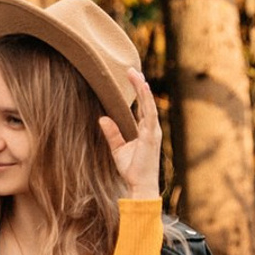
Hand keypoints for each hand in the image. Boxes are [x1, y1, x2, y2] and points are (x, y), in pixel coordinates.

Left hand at [100, 65, 162, 200]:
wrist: (140, 185)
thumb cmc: (132, 170)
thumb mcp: (118, 149)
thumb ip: (112, 133)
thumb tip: (102, 118)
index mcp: (145, 130)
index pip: (142, 106)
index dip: (138, 92)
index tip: (132, 77)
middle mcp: (151, 128)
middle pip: (146, 101)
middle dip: (140, 85)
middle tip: (131, 69)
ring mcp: (153, 131)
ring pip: (149, 104)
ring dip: (142, 88)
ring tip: (135, 74)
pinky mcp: (151, 136)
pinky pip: (150, 114)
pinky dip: (147, 100)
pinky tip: (143, 88)